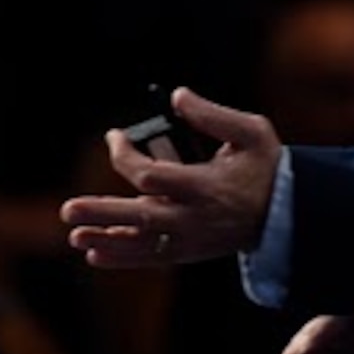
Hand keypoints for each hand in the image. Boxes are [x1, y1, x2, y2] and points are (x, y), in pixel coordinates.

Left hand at [59, 87, 280, 268]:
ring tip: (74, 236)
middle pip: (140, 217)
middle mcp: (194, 217)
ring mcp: (190, 239)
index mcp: (206, 185)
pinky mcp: (189, 252)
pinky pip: (150, 257)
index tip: (115, 137)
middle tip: (67, 209)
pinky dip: (122, 257)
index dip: (126, 156)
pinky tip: (94, 254)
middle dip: (103, 212)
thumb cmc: (265, 166)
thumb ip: (212, 114)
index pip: (153, 177)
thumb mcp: (251, 132)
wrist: (285, 213)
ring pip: (141, 243)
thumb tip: (177, 96)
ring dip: (106, 239)